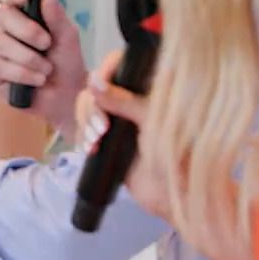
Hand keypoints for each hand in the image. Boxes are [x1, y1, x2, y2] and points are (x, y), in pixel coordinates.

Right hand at [0, 0, 86, 137]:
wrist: (67, 97)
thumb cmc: (67, 63)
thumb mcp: (67, 37)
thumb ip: (56, 15)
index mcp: (25, 12)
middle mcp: (7, 27)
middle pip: (4, 15)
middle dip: (29, 32)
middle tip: (47, 44)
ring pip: (3, 43)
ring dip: (31, 59)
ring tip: (46, 70)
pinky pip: (1, 65)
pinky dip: (23, 74)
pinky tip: (36, 80)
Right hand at [77, 53, 166, 220]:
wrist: (172, 196)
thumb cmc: (175, 156)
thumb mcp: (151, 123)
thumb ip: (124, 101)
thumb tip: (95, 83)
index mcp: (148, 87)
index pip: (120, 63)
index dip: (106, 71)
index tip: (97, 88)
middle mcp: (132, 97)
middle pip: (96, 85)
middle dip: (93, 106)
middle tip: (102, 129)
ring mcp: (118, 117)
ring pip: (87, 105)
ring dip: (86, 122)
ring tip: (96, 142)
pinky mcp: (107, 136)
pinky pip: (85, 126)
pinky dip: (83, 134)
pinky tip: (90, 148)